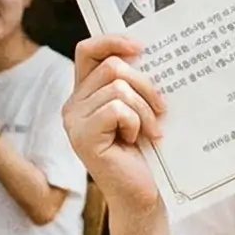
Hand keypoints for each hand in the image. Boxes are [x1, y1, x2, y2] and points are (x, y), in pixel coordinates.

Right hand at [65, 36, 165, 214]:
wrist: (143, 193)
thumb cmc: (145, 152)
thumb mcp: (139, 108)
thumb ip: (133, 82)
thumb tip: (146, 50)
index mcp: (85, 93)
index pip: (88, 50)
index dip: (112, 41)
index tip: (141, 47)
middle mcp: (73, 105)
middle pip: (112, 66)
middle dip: (145, 84)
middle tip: (161, 108)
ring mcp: (74, 122)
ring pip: (118, 87)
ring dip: (145, 109)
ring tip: (151, 130)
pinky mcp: (82, 137)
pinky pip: (117, 109)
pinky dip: (136, 122)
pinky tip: (137, 139)